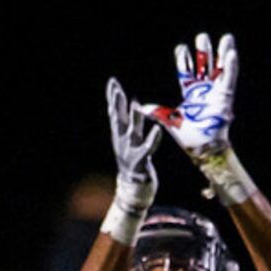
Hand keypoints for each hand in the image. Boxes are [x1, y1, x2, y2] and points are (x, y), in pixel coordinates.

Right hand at [107, 77, 160, 198]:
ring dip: (134, 119)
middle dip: (117, 104)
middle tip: (117, 89)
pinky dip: (152, 140)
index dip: (113, 97)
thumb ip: (128, 122)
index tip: (112, 81)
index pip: (115, 112)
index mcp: (119, 135)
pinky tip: (157, 130)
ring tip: (136, 105)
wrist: (133, 188)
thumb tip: (131, 103)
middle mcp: (123, 141)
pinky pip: (147, 149)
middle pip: (119, 120)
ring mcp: (131, 151)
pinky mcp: (141, 162)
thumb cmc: (133, 161)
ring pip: (132, 132)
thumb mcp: (127, 140)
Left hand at [140, 32, 238, 161]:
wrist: (204, 149)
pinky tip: (231, 53)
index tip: (181, 47)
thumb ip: (157, 112)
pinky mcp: (225, 97)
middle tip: (202, 38)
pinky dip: (231, 66)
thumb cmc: (190, 138)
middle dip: (203, 50)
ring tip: (226, 38)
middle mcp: (204, 89)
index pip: (186, 70)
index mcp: (190, 92)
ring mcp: (215, 91)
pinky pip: (229, 78)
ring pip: (219, 68)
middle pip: (204, 64)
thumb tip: (140, 108)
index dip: (184, 58)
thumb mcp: (170, 121)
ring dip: (222, 53)